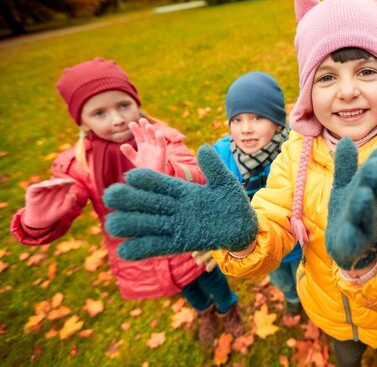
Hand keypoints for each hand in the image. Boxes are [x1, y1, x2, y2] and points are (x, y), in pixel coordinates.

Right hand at [23, 178, 75, 227]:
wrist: (41, 221)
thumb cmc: (54, 213)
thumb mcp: (64, 209)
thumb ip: (69, 202)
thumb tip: (72, 193)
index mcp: (61, 190)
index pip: (66, 183)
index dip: (69, 182)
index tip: (72, 182)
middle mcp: (52, 187)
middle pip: (56, 182)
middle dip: (60, 181)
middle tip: (64, 182)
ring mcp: (42, 189)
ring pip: (46, 183)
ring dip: (51, 183)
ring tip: (54, 185)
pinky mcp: (32, 191)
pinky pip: (35, 187)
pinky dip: (39, 186)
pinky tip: (44, 187)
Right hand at [104, 144, 257, 259]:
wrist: (244, 226)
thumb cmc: (234, 202)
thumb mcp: (225, 182)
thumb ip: (214, 166)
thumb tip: (203, 148)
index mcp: (183, 190)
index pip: (160, 182)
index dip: (147, 180)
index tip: (131, 177)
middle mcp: (175, 208)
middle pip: (148, 202)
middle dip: (130, 200)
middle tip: (111, 196)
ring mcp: (176, 225)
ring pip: (148, 224)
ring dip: (131, 224)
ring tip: (112, 225)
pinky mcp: (180, 243)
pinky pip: (157, 246)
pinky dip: (142, 248)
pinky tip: (126, 251)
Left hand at [121, 118, 166, 172]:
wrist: (152, 178)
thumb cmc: (145, 167)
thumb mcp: (135, 159)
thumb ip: (129, 152)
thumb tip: (122, 145)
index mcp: (143, 145)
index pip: (139, 136)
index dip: (136, 130)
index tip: (131, 123)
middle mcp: (150, 145)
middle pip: (147, 134)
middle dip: (145, 127)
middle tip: (142, 119)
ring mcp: (156, 149)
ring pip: (154, 138)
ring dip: (152, 131)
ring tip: (148, 126)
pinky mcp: (162, 154)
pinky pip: (162, 145)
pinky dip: (161, 139)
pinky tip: (158, 133)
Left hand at [325, 138, 376, 269]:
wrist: (347, 249)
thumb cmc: (350, 211)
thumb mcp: (345, 186)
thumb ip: (346, 165)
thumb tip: (346, 139)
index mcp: (368, 190)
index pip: (374, 174)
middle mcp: (368, 206)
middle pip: (371, 191)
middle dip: (373, 178)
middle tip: (376, 164)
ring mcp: (361, 226)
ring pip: (363, 214)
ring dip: (364, 204)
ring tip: (363, 194)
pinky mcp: (352, 244)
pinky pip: (352, 240)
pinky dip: (351, 236)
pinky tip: (348, 231)